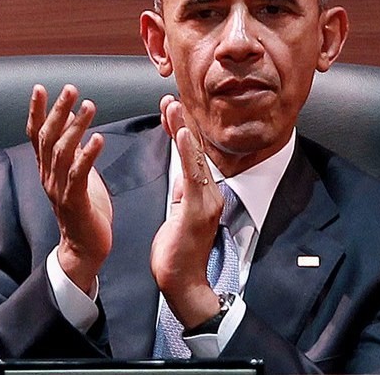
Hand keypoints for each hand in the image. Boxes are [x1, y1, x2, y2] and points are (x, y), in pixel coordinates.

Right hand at [27, 84, 111, 291]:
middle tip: (70, 89)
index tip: (39, 88)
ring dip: (76, 127)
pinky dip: (87, 155)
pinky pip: (78, 174)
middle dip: (58, 111)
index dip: (36, 111)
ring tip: (90, 106)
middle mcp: (48, 177)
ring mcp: (59, 189)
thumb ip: (73, 150)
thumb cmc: (84, 210)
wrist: (84, 249)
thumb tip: (75, 120)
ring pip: (62, 152)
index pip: (36, 135)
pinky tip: (98, 138)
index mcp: (47, 170)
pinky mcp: (75, 202)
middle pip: (48, 138)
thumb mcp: (77, 175)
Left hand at [150, 95, 222, 327]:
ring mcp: (206, 201)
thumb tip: (181, 177)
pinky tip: (181, 134)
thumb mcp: (179, 213)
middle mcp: (209, 192)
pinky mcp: (198, 210)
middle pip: (194, 150)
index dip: (180, 130)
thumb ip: (183, 193)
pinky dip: (187, 152)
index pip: (190, 154)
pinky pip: (193, 176)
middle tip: (171, 97)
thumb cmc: (178, 251)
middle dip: (182, 123)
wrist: (182, 281)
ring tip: (174, 106)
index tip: (170, 108)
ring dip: (183, 129)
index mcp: (202, 193)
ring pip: (195, 157)